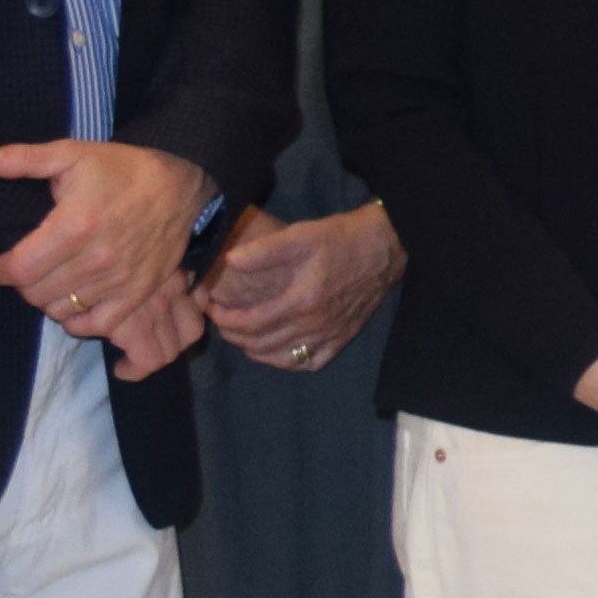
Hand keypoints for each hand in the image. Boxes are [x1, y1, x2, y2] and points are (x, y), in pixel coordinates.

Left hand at [0, 137, 211, 357]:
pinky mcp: (139, 293)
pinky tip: (73, 302)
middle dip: (21, 282)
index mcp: (74, 226)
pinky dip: (78, 319)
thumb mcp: (71, 153)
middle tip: (25, 267)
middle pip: (35, 294)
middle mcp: (96, 260)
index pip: (17, 269)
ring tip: (48, 280)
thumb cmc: (122, 168)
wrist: (182, 183)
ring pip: (61, 310)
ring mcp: (119, 280)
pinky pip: (97, 324)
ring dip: (47, 299)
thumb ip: (21, 159)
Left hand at [205, 200, 403, 372]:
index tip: (212, 307)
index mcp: (301, 301)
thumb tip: (229, 260)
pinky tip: (278, 350)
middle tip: (222, 319)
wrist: (385, 247)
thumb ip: (263, 250)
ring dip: (255, 351)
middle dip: (233, 335)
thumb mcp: (300, 235)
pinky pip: (310, 362)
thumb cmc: (340, 239)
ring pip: (282, 358)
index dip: (225, 319)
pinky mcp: (343, 338)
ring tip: (243, 336)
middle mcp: (315, 325)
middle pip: (261, 344)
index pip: (250, 323)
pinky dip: (288, 361)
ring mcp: (330, 335)